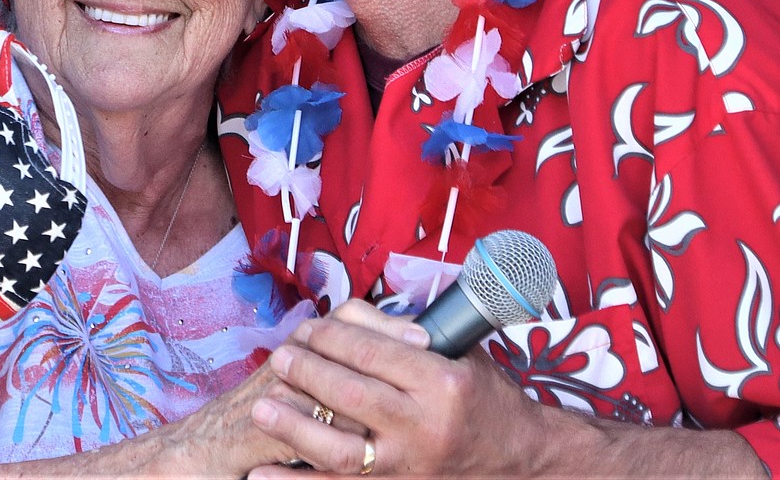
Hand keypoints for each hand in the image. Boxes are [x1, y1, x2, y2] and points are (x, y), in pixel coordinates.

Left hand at [245, 300, 548, 476]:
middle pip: (353, 396)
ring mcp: (409, 465)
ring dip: (294, 429)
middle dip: (309, 375)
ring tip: (262, 409)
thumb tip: (355, 316)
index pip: (375, 354)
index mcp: (442, 381)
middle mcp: (424, 425)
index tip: (309, 328)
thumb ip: (412, 338)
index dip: (335, 338)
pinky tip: (261, 476)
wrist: (518, 456)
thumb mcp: (460, 354)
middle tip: (279, 358)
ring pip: (341, 451)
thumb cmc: (484, 395)